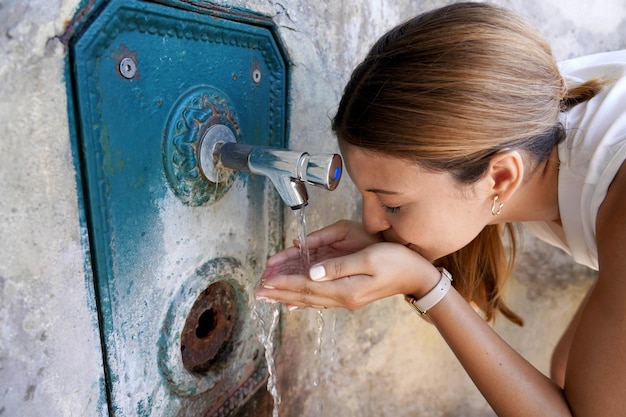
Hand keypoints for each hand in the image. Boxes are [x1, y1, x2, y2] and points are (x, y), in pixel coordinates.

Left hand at [257, 223, 440, 309]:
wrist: (416, 275)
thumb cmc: (396, 261)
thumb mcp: (369, 259)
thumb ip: (339, 266)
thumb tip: (312, 273)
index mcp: (345, 289)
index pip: (307, 286)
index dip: (284, 283)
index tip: (265, 281)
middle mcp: (342, 298)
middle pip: (304, 295)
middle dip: (279, 292)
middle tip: (257, 292)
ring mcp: (346, 299)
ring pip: (309, 299)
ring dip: (287, 296)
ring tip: (268, 296)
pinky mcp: (349, 296)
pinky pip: (319, 299)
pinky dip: (303, 299)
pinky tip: (293, 302)